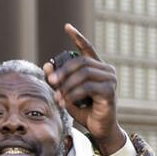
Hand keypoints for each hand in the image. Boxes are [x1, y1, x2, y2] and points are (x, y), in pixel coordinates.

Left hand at [44, 23, 123, 154]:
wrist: (100, 129)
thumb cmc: (85, 110)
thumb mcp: (67, 93)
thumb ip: (58, 80)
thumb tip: (46, 65)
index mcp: (97, 68)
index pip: (87, 48)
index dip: (77, 36)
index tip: (67, 26)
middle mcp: (106, 70)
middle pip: (80, 62)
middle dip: (62, 71)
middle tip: (50, 81)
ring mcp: (110, 79)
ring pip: (83, 73)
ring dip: (67, 85)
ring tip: (58, 97)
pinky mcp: (110, 91)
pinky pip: (87, 87)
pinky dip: (74, 94)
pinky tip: (67, 101)